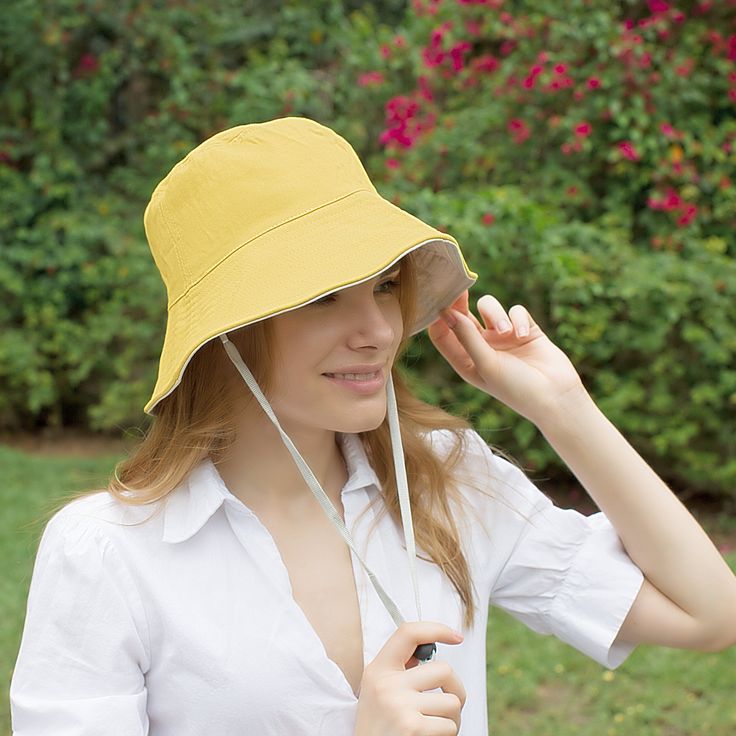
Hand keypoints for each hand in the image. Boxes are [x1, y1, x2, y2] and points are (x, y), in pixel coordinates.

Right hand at [354, 621, 465, 735]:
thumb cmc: (380, 727)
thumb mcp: (379, 691)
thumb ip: (401, 670)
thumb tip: (432, 646)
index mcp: (378, 670)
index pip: (408, 633)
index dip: (436, 628)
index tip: (456, 636)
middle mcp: (387, 684)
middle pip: (444, 670)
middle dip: (456, 689)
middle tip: (448, 705)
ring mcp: (399, 706)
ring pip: (453, 702)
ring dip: (452, 719)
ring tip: (434, 727)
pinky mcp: (413, 728)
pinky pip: (450, 726)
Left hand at [427, 290, 587, 425]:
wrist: (556, 397)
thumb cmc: (516, 389)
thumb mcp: (486, 364)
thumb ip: (466, 337)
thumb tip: (446, 313)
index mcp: (465, 360)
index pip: (443, 335)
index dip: (438, 318)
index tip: (439, 303)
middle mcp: (481, 347)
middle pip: (462, 315)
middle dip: (460, 302)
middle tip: (460, 290)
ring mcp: (502, 337)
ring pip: (489, 308)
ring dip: (496, 314)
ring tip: (506, 331)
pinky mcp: (525, 329)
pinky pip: (515, 311)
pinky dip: (519, 319)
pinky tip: (524, 336)